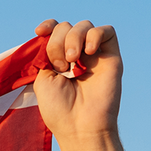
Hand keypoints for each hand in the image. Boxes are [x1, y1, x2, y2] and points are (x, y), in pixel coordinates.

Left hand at [32, 19, 122, 143]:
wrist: (80, 125)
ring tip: (71, 63)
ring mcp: (93, 54)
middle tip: (59, 66)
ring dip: (73, 39)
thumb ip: (43, 55)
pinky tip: (89, 52)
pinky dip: (95, 35)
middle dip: (57, 42)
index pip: (54, 32)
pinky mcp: (110, 55)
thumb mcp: (42, 80)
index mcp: (57, 60)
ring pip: (84, 26)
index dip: (48, 26)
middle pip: (66, 27)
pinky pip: (106, 30)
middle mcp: (76, 55)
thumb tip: (46, 35)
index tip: (40, 31)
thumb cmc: (59, 109)